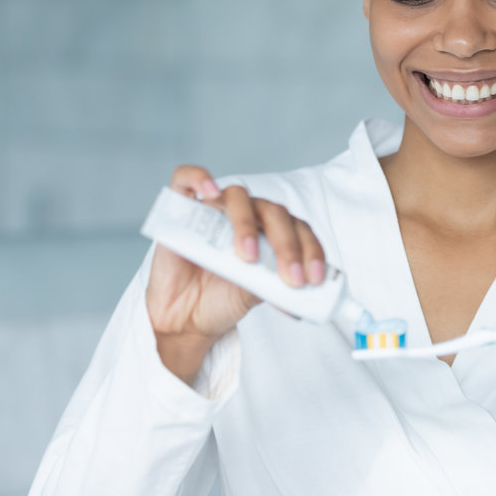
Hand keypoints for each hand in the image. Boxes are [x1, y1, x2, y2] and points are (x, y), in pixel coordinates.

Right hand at [145, 165, 327, 382]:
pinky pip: (185, 179)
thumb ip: (279, 285)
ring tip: (248, 258)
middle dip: (287, 245)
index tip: (314, 278)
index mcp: (271, 231)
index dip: (311, 249)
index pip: (298, 227)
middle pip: (273, 212)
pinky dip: (199, 178)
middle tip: (291, 278)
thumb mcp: (258, 295)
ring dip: (246, 224)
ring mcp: (214, 211)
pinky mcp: (181, 210)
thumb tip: (307, 292)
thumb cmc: (223, 300)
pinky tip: (211, 192)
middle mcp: (246, 216)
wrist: (185, 318)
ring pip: (238, 196)